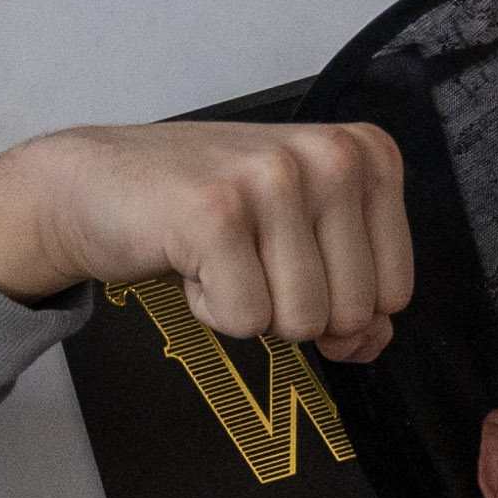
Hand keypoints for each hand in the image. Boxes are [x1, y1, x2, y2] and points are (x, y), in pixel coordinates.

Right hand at [0, 117, 414, 360]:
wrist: (102, 181)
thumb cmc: (210, 210)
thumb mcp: (303, 238)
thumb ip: (355, 292)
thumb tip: (370, 342)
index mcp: (368, 156)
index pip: (395, 293)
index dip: (338, 305)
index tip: (290, 261)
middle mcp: (331, 155)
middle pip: (351, 313)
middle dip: (294, 310)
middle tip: (249, 258)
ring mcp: (274, 178)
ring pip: (300, 321)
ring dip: (249, 308)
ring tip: (220, 255)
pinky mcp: (217, 212)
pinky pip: (244, 320)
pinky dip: (210, 309)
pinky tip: (190, 258)